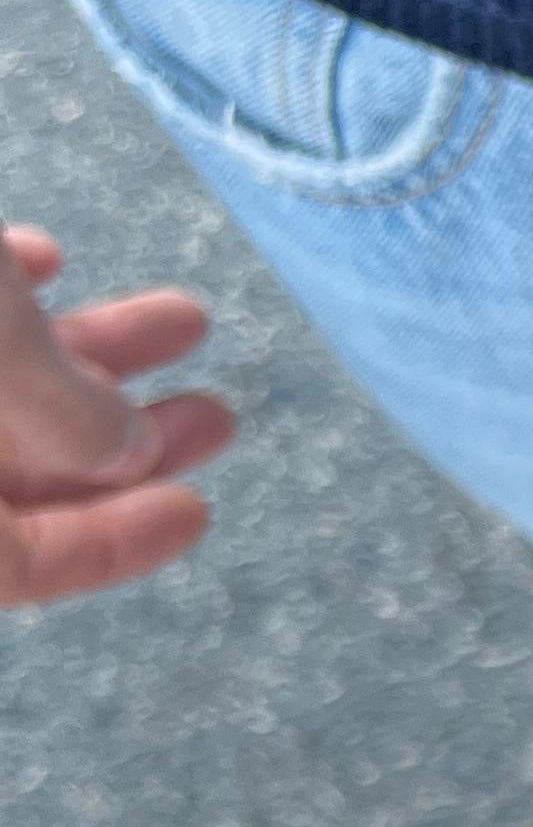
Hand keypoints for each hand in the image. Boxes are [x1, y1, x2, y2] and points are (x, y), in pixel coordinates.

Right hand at [0, 225, 229, 608]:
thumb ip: (64, 411)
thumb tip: (129, 453)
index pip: (11, 567)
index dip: (107, 547)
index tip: (196, 511)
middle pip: (2, 476)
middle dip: (119, 439)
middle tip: (218, 418)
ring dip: (77, 355)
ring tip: (186, 318)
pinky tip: (44, 259)